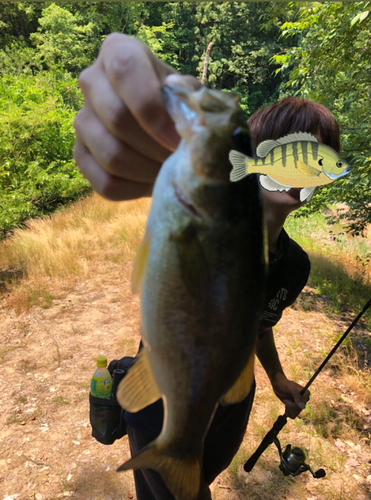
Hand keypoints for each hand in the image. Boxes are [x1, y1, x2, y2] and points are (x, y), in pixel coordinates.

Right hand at [73, 33, 200, 200]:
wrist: (162, 133)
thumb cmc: (177, 107)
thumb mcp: (189, 95)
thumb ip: (189, 101)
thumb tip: (186, 119)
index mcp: (118, 52)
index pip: (125, 71)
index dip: (152, 109)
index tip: (176, 138)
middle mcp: (91, 80)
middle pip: (117, 118)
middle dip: (155, 147)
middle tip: (178, 159)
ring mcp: (81, 120)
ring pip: (112, 155)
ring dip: (148, 171)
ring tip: (168, 171)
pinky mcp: (80, 155)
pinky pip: (106, 182)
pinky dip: (135, 189)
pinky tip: (152, 181)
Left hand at [271, 373, 309, 418]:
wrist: (278, 385)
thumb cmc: (285, 384)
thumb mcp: (291, 389)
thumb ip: (297, 397)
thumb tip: (303, 407)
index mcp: (306, 394)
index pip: (302, 405)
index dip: (293, 405)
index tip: (286, 400)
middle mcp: (304, 400)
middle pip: (299, 410)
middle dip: (290, 406)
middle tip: (285, 400)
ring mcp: (300, 404)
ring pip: (296, 413)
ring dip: (289, 409)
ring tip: (286, 402)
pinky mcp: (295, 407)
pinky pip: (294, 415)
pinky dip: (288, 412)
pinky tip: (286, 407)